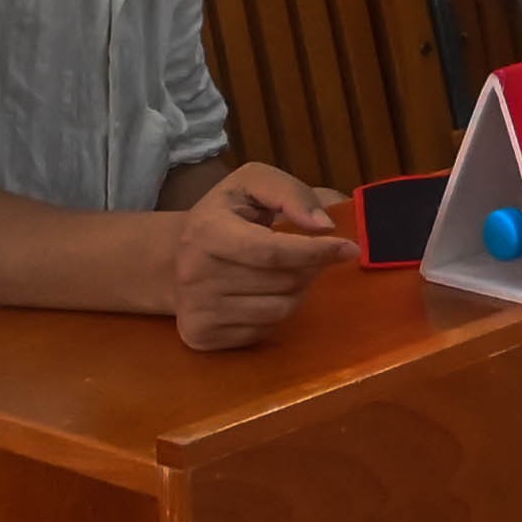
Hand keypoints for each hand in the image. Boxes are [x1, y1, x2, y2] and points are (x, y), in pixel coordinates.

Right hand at [168, 162, 353, 349]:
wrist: (172, 260)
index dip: (316, 251)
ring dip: (298, 290)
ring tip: (287, 271)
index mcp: (206, 231)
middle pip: (282, 282)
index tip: (349, 248)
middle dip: (310, 267)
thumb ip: (290, 192)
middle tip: (312, 254)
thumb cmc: (223, 216)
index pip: (272, 252)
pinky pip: (264, 331)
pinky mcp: (201, 338)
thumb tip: (324, 225)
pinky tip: (264, 293)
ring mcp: (197, 311)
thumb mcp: (251, 184)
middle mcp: (196, 275)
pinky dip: (276, 311)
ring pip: (280, 310)